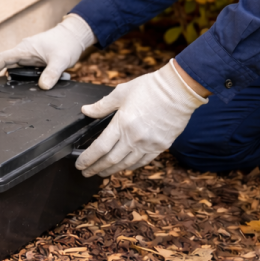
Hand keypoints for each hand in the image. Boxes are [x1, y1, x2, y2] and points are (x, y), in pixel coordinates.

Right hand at [0, 14, 95, 89]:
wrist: (75, 36)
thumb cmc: (66, 43)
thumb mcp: (60, 60)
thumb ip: (52, 73)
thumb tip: (43, 87)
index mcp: (25, 49)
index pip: (2, 58)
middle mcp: (24, 53)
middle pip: (7, 67)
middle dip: (1, 79)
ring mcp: (29, 58)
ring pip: (19, 72)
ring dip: (23, 82)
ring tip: (21, 91)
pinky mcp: (35, 62)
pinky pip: (29, 73)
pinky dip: (34, 80)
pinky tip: (46, 84)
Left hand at [75, 60, 207, 176]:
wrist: (179, 90)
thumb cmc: (151, 88)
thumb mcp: (122, 92)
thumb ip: (102, 105)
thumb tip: (86, 111)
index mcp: (122, 123)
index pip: (100, 148)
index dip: (88, 159)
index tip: (80, 164)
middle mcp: (134, 138)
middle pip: (111, 160)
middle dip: (96, 168)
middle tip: (87, 172)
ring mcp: (148, 144)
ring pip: (126, 164)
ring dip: (112, 171)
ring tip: (102, 173)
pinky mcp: (160, 146)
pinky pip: (142, 162)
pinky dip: (131, 167)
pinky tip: (124, 167)